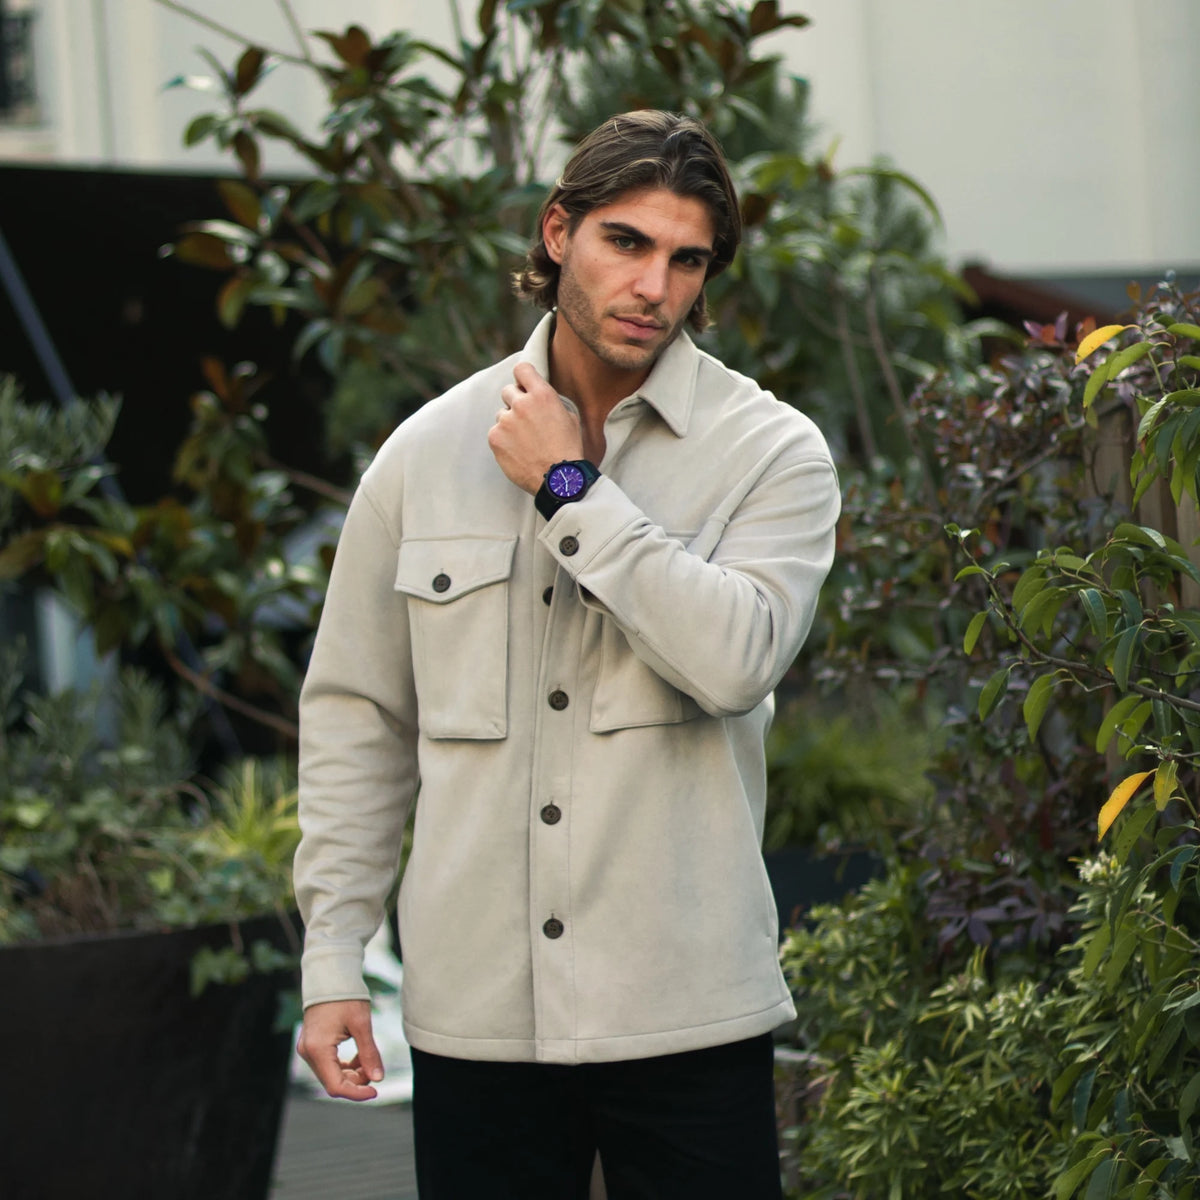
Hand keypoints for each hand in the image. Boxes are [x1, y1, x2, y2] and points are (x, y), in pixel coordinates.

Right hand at [297, 999, 383, 1101]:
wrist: (330, 976)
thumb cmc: (346, 996)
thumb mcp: (362, 1024)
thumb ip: (369, 1053)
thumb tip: (378, 1079)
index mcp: (318, 1049)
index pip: (336, 1086)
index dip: (357, 1093)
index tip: (376, 1091)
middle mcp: (308, 1052)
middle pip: (333, 1082)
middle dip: (356, 1082)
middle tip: (375, 1070)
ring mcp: (308, 1049)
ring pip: (331, 1074)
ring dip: (351, 1074)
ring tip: (368, 1060)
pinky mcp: (312, 1045)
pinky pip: (328, 1064)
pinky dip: (344, 1066)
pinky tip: (359, 1056)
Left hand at [488, 362, 583, 492]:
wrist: (558, 479)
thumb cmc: (568, 450)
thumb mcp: (569, 418)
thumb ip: (550, 403)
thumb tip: (539, 398)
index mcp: (543, 395)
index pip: (522, 369)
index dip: (522, 377)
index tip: (524, 386)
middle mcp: (522, 404)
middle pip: (508, 391)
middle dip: (516, 403)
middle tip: (526, 421)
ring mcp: (506, 421)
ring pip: (501, 415)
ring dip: (510, 424)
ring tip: (525, 442)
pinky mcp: (495, 438)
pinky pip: (495, 432)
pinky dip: (504, 440)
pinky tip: (518, 452)